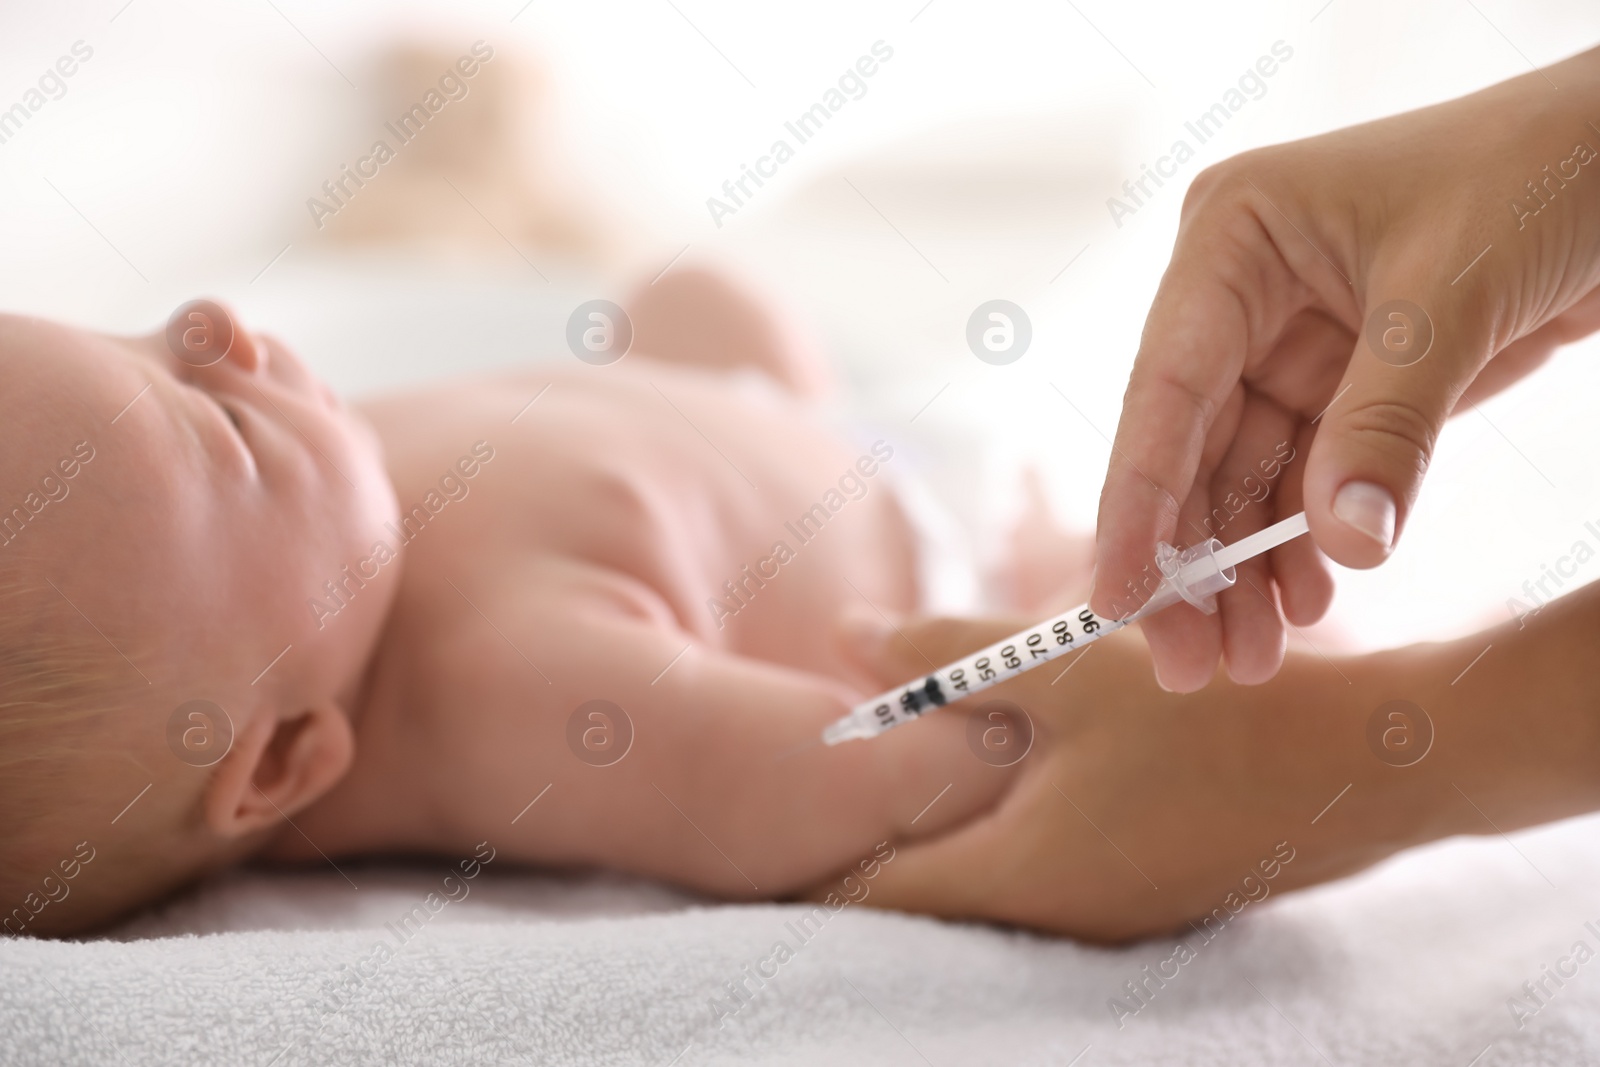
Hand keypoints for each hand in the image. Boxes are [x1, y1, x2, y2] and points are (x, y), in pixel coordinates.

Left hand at [832, 615, 1457, 942]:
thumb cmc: (1212, 715)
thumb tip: (844, 633)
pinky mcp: (1138, 899)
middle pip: (918, 903)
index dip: (807, 862)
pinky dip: (997, 837)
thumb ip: (945, 658)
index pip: (870, 900)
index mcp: (1020, 880)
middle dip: (863, 848)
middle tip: (811, 789)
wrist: (1367, 766)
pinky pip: (1037, 881)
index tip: (764, 821)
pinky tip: (993, 782)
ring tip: (884, 780)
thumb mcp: (1067, 672)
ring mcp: (1103, 921)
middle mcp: (1054, 923)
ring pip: (979, 892)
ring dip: (933, 840)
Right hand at [1093, 45, 1599, 690]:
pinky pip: (1307, 480)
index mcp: (1231, 239)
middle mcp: (1241, 295)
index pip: (1166, 389)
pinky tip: (1310, 600)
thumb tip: (1342, 547)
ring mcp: (1288, 343)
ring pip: (1243, 478)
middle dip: (1192, 558)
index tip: (1119, 598)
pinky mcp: (1343, 383)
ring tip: (1252, 660)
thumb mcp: (1453, 296)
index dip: (1137, 502)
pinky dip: (1306, 544)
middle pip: (1190, 449)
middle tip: (1192, 664)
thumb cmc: (1536, 174)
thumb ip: (1387, 423)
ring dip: (1247, 569)